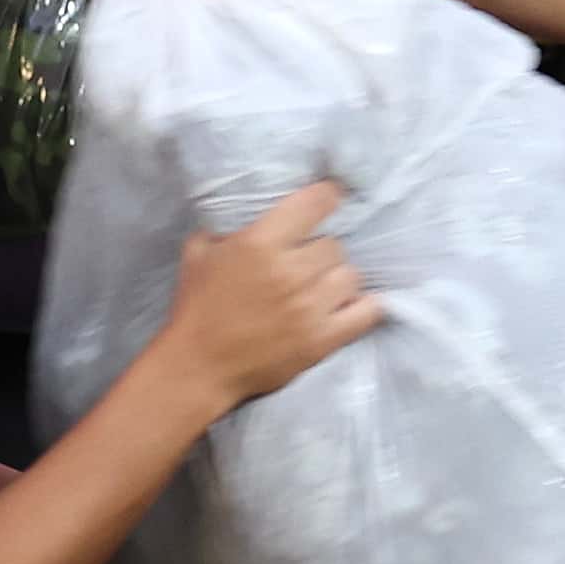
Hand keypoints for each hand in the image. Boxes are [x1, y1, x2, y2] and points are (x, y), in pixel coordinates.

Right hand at [160, 180, 376, 410]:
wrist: (198, 366)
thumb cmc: (197, 307)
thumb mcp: (199, 251)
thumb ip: (229, 227)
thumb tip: (254, 213)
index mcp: (260, 243)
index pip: (316, 202)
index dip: (327, 196)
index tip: (329, 199)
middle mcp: (290, 272)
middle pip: (334, 245)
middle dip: (320, 252)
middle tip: (304, 264)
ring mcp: (309, 308)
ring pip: (351, 275)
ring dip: (338, 279)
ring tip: (321, 288)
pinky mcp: (321, 341)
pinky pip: (367, 312)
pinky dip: (363, 306)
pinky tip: (349, 305)